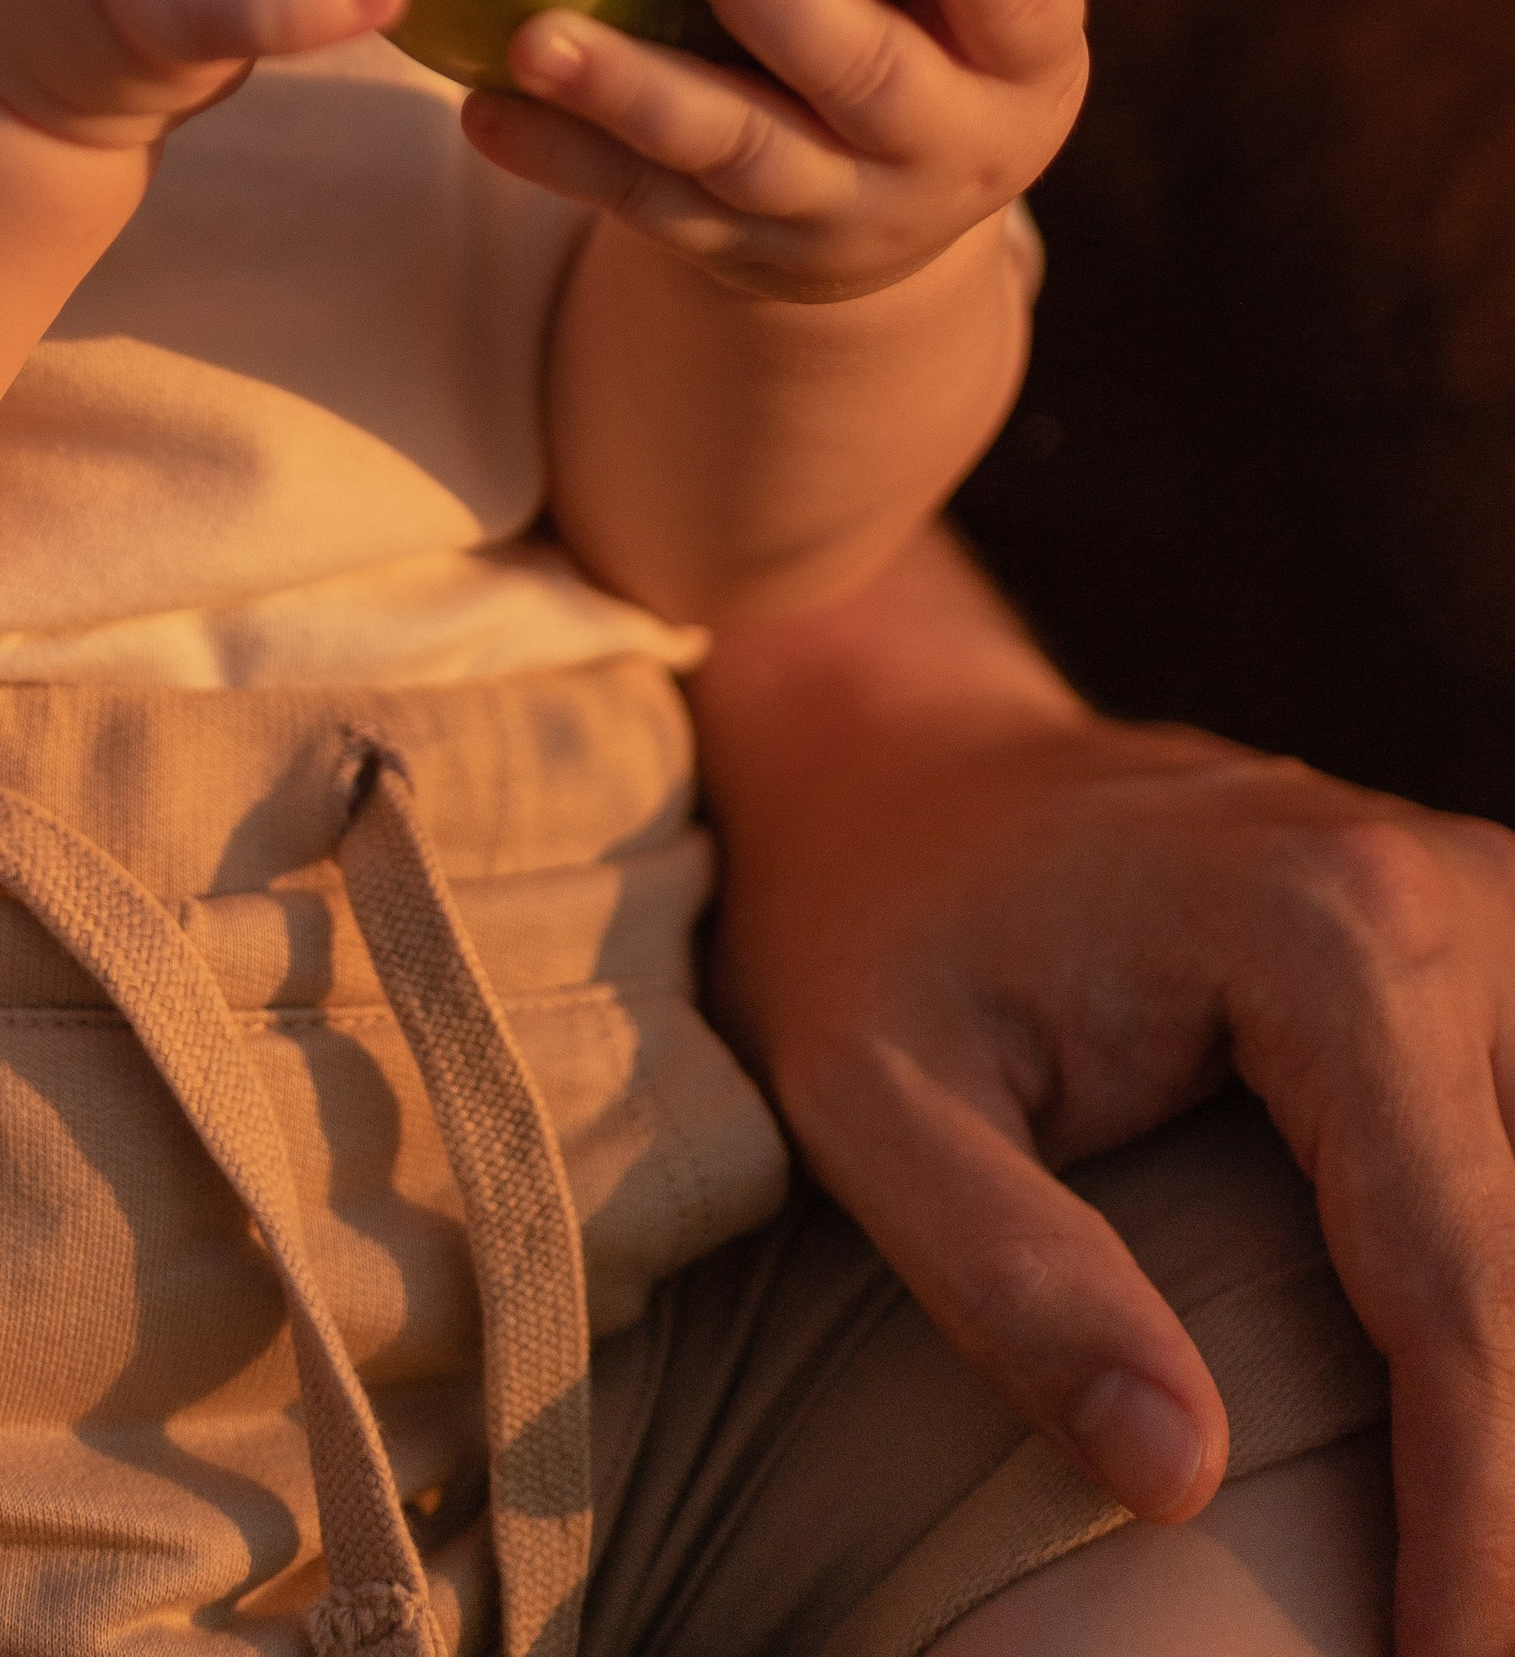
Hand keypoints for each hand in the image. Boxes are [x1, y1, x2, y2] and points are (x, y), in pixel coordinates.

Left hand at [462, 0, 1094, 301]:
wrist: (895, 203)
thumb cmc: (948, 11)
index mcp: (1024, 63)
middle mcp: (940, 152)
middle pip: (862, 80)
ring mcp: (831, 212)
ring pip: (732, 155)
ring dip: (632, 95)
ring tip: (538, 38)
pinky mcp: (733, 249)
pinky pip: (640, 206)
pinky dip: (561, 160)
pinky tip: (487, 111)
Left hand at [696, 544, 1514, 1656]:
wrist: (894, 750)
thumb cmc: (867, 923)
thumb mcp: (868, 1100)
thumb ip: (1013, 1281)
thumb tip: (1186, 1482)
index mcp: (1331, 935)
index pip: (1455, 1292)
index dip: (1473, 1522)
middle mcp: (1453, 897)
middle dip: (1509, 1476)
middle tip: (1451, 1632)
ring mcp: (1487, 907)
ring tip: (1455, 1549)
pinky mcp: (1485, 941)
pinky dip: (1508, 1276)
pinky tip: (1470, 1414)